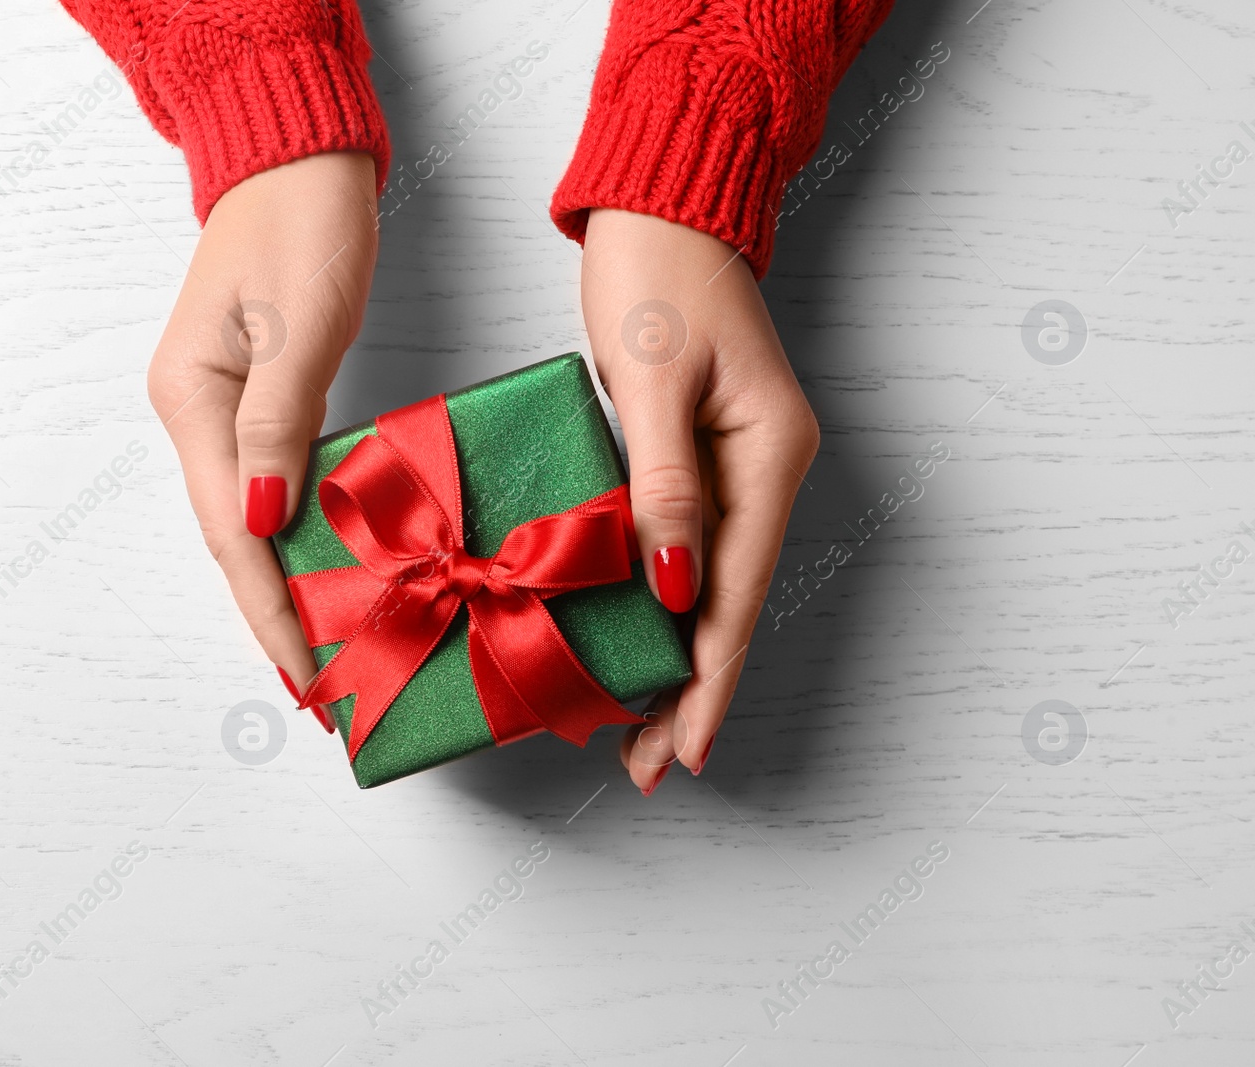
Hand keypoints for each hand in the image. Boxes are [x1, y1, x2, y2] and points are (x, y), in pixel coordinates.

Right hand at [146, 152, 379, 730]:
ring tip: (322, 650)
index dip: (269, 606)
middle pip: (231, 537)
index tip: (304, 673)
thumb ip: (278, 423)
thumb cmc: (303, 223)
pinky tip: (322, 570)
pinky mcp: (249, 396)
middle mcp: (193, 412)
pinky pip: (267, 485)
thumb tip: (263, 519)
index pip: (232, 529)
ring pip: (248, 518)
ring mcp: (217, 406)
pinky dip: (294, 536)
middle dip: (272, 614)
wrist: (296, 157)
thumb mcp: (298, 322)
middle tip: (320, 690)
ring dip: (282, 584)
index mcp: (193, 398)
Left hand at [579, 209, 819, 794]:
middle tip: (646, 765)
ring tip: (636, 728)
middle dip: (690, 688)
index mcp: (768, 455)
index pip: (735, 592)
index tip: (684, 749)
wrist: (666, 207)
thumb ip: (662, 482)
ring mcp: (742, 464)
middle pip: (729, 603)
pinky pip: (691, 547)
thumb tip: (674, 583)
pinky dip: (666, 602)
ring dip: (678, 656)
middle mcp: (767, 470)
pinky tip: (641, 637)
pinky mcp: (708, 454)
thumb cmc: (654, 275)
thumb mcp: (652, 375)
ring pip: (711, 584)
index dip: (709, 678)